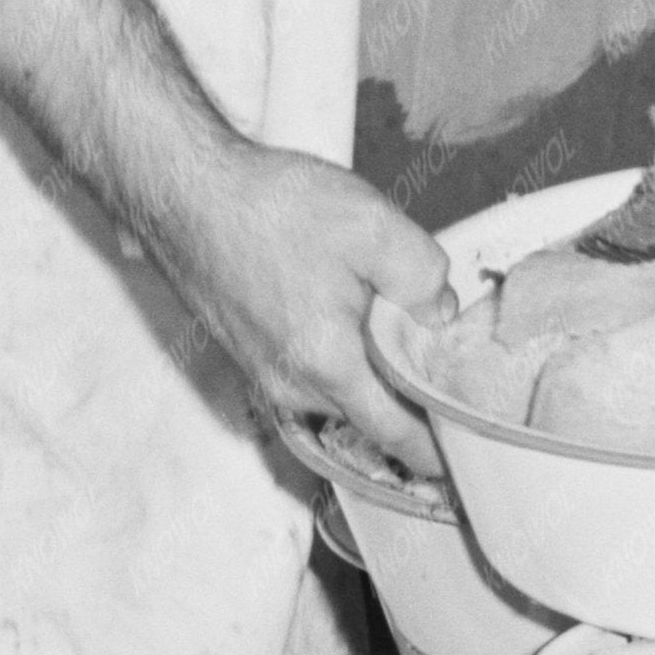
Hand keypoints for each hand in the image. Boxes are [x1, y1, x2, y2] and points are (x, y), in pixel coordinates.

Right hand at [155, 142, 455, 473]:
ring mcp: (266, 372)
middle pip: (368, 414)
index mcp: (328, 365)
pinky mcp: (251, 351)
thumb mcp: (372, 227)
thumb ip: (422, 278)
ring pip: (339, 391)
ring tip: (413, 341)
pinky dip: (343, 359)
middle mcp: (291, 385)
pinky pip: (311, 372)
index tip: (467, 459)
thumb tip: (441, 315)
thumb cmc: (273, 208)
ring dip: (375, 376)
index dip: (435, 449)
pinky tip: (358, 316)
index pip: (394, 432)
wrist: (186, 194)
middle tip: (457, 384)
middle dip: (411, 406)